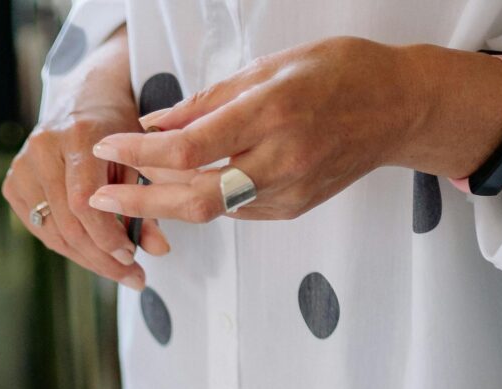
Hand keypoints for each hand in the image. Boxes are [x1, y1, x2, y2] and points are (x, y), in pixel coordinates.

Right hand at [4, 28, 157, 285]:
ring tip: (116, 269)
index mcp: (77, 135)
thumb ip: (148, 201)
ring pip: (52, 233)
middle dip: (102, 257)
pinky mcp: (12, 183)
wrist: (84, 99)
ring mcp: (22, 166)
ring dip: (86, 258)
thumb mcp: (140, 157)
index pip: (84, 202)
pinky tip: (91, 250)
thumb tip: (158, 250)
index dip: (107, 237)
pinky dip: (68, 245)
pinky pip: (41, 229)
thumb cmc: (118, 129)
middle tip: (131, 276)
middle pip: (68, 224)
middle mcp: (43, 148)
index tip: (132, 257)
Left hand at [86, 39, 501, 227]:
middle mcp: (281, 161)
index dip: (142, 151)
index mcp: (273, 115)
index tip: (110, 143)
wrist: (402, 109)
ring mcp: (289, 192)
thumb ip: (213, 98)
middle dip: (139, 201)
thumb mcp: (274, 66)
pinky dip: (202, 198)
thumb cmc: (341, 72)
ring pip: (211, 209)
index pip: (191, 146)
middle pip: (194, 198)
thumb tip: (157, 120)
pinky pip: (235, 209)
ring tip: (128, 190)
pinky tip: (180, 186)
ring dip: (165, 202)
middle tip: (98, 196)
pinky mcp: (293, 209)